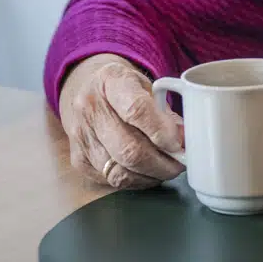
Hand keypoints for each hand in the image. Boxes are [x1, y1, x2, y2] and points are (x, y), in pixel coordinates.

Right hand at [58, 53, 185, 189]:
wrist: (89, 90)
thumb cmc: (125, 90)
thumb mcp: (147, 87)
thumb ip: (165, 112)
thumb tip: (183, 140)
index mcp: (109, 80)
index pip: (135, 110)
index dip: (161, 132)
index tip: (178, 143)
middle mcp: (89, 107)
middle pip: (129, 149)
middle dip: (161, 163)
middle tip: (180, 163)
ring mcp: (81, 135)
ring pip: (121, 171)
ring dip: (151, 175)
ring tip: (166, 168)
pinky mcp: (78, 159)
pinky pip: (113, 181)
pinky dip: (136, 181)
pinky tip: (146, 171)